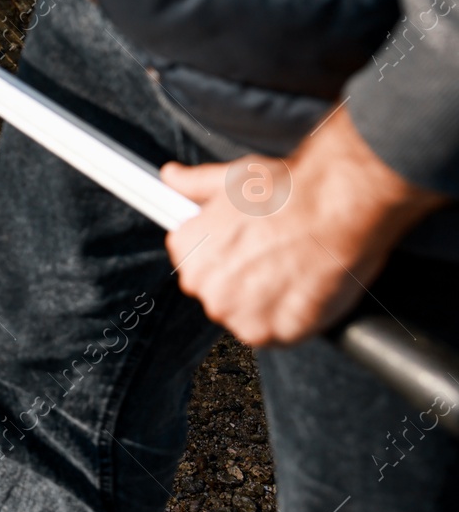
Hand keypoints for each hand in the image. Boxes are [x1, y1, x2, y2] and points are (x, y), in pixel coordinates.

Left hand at [162, 106, 446, 345]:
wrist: (338, 208)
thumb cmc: (287, 192)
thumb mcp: (230, 178)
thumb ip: (194, 184)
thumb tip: (173, 177)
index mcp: (189, 253)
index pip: (194, 266)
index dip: (223, 256)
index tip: (244, 248)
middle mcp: (207, 289)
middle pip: (219, 295)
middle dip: (242, 282)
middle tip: (272, 257)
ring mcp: (240, 315)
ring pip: (246, 318)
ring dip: (265, 304)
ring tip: (290, 272)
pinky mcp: (276, 334)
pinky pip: (278, 335)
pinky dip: (291, 320)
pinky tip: (303, 290)